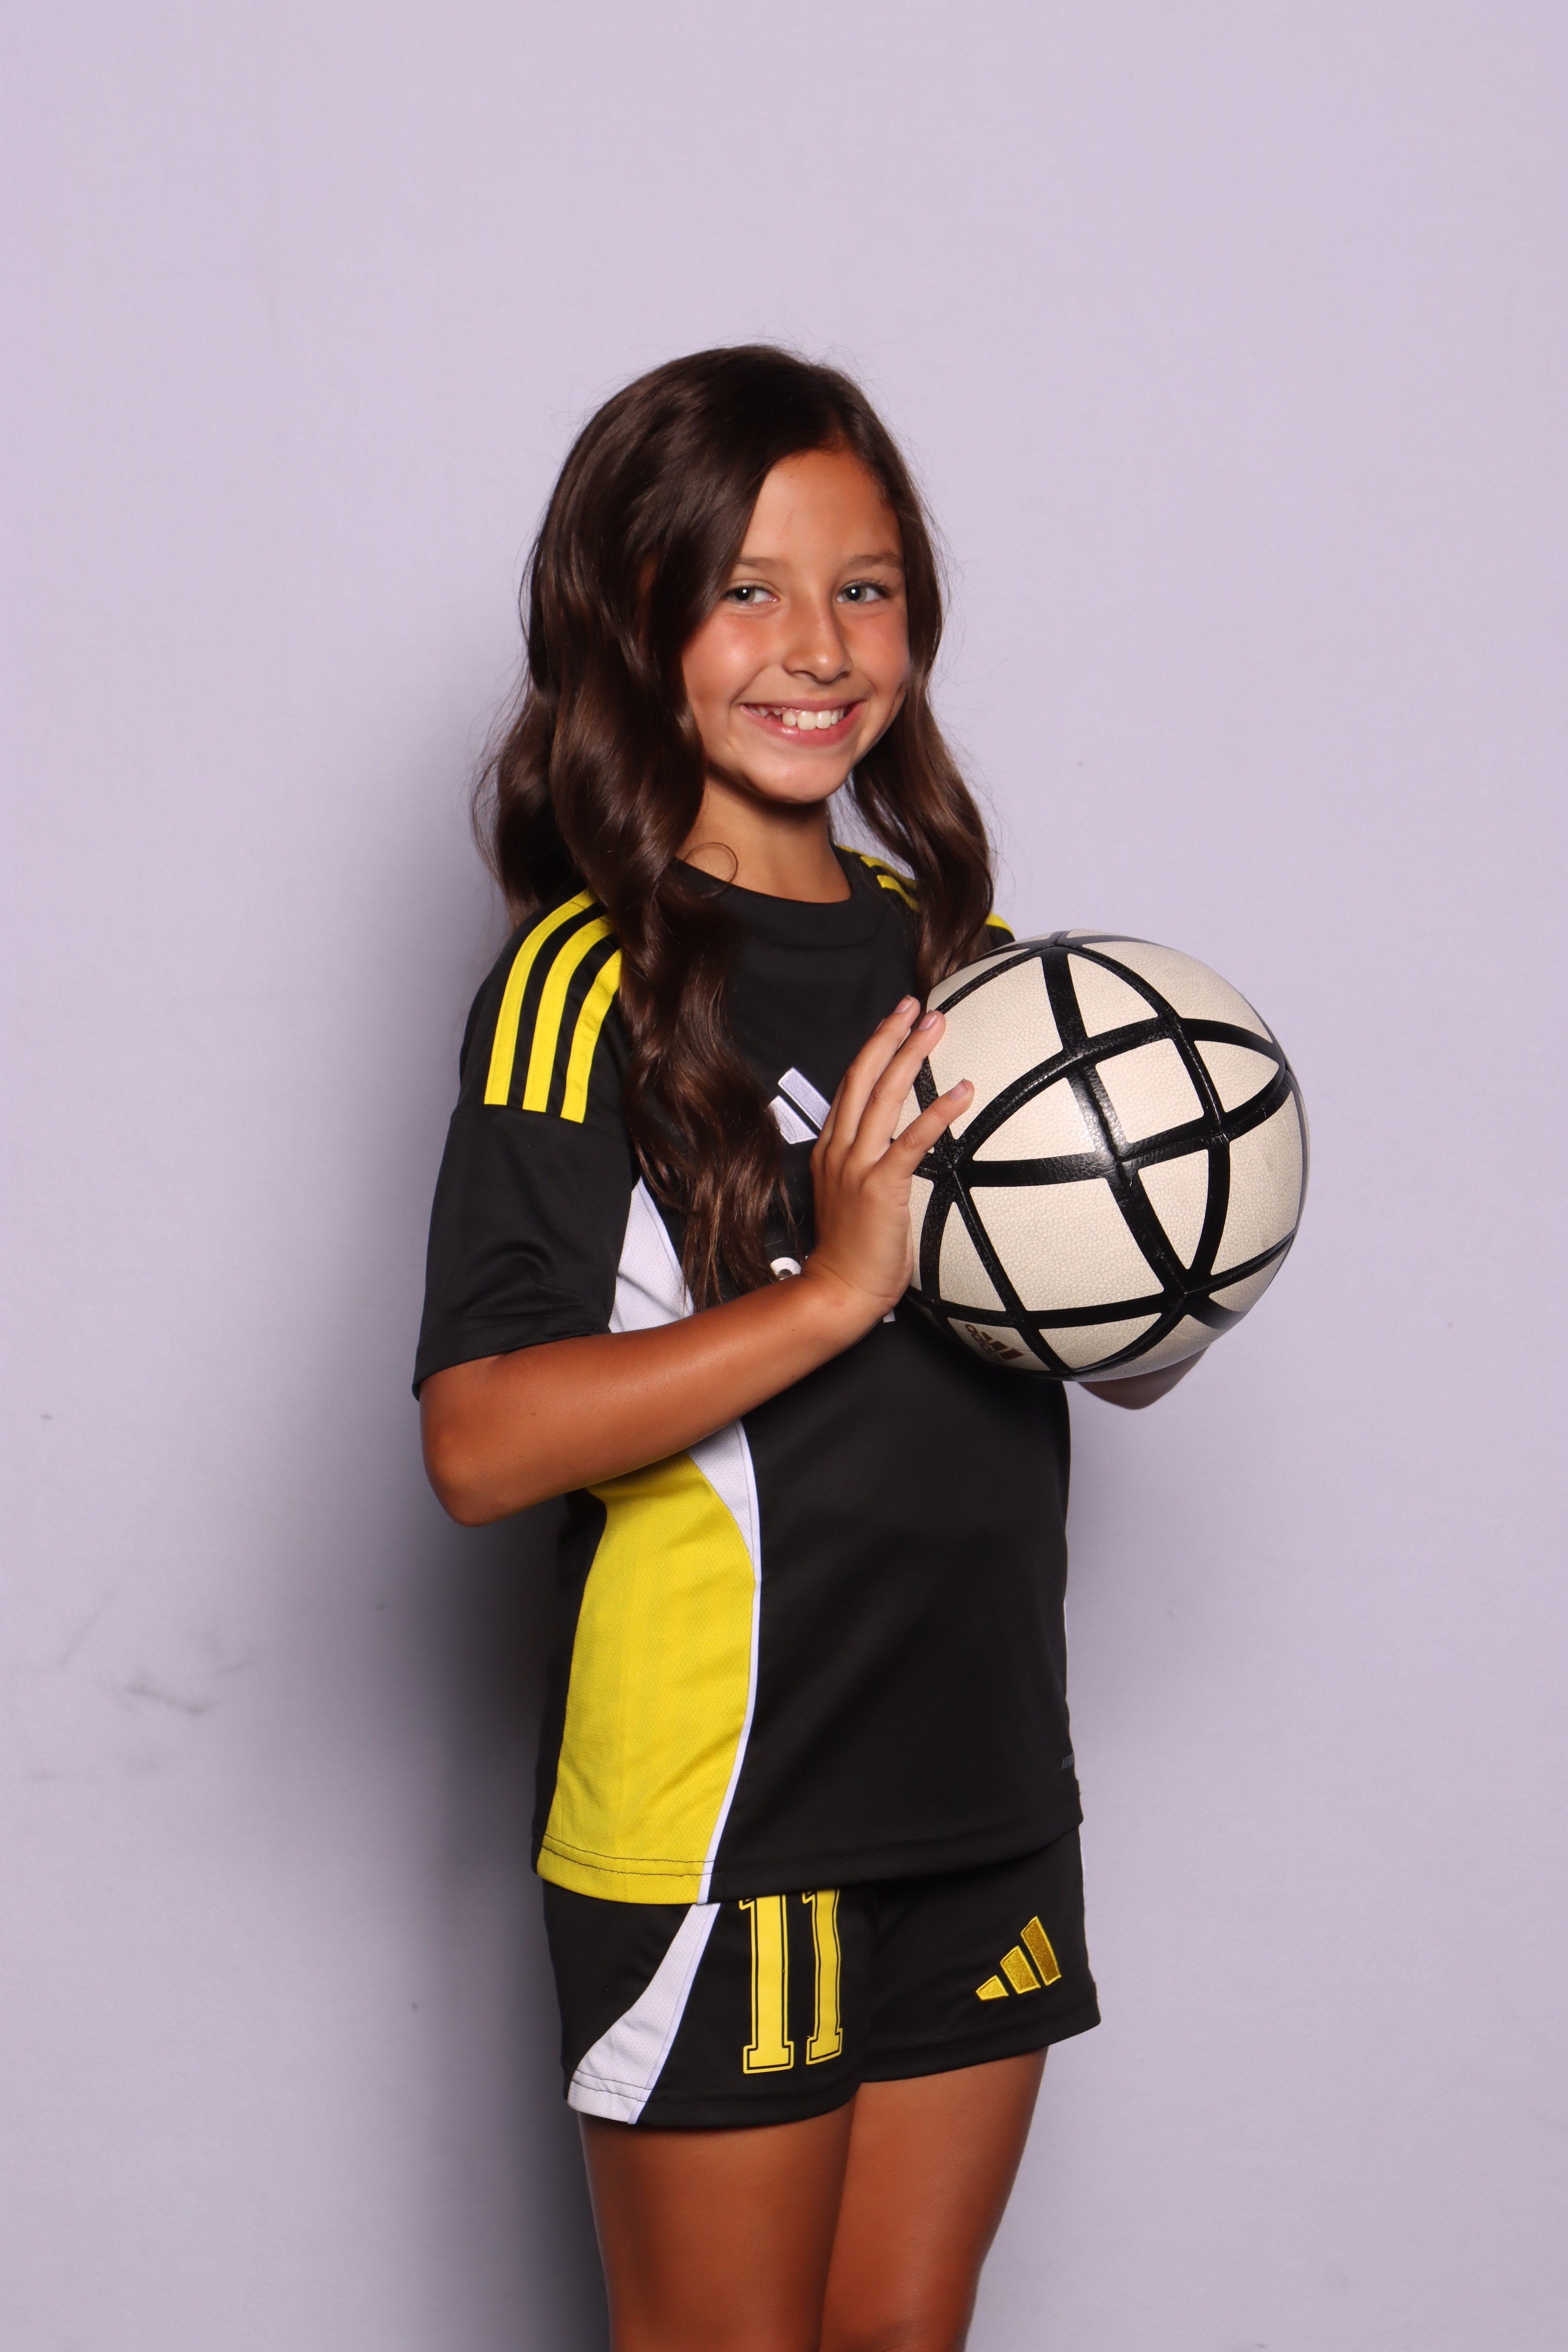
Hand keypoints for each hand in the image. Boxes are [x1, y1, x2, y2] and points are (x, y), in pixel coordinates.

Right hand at [801, 997, 971, 1334]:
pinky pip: (911, 1141)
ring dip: (911, 1056)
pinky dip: (938, 1112)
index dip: (874, 1048)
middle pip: (862, 1077)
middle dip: (890, 1036)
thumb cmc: (854, 1253)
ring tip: (937, 1027)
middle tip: (917, 1005)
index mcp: (832, 1150)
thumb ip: (873, 1168)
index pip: (851, 1086)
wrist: (838, 1291)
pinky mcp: (880, 1187)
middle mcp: (840, 1150)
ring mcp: (857, 1166)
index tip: (896, 1020)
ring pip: (882, 1096)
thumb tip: (905, 1150)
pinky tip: (963, 1091)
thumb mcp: (856, 1199)